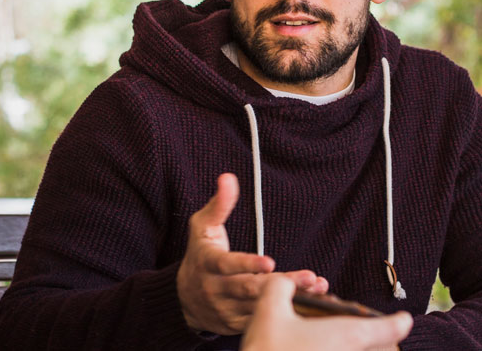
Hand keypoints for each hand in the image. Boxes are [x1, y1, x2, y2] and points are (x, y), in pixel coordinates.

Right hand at [177, 173, 328, 334]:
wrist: (185, 298)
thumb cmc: (199, 254)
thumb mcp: (202, 227)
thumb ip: (218, 204)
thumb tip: (228, 178)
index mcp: (208, 264)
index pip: (226, 265)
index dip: (247, 264)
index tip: (269, 262)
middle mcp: (217, 290)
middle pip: (251, 289)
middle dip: (281, 284)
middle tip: (308, 277)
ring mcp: (228, 310)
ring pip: (262, 308)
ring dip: (292, 299)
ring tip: (318, 287)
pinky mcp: (239, 325)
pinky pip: (266, 321)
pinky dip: (289, 314)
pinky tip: (312, 302)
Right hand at [241, 275, 412, 350]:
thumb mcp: (269, 310)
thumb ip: (280, 286)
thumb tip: (285, 282)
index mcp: (344, 336)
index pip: (385, 330)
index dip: (397, 323)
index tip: (404, 320)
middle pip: (380, 350)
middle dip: (381, 340)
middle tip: (375, 332)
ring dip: (362, 348)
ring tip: (346, 340)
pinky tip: (321, 348)